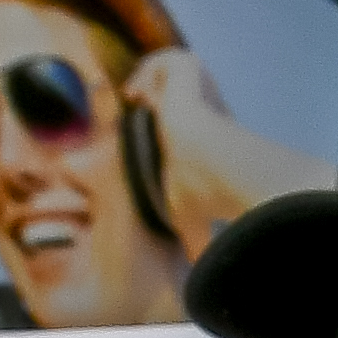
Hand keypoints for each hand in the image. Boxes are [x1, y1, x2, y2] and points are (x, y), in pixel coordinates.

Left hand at [122, 48, 322, 254]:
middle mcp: (200, 112)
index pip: (177, 120)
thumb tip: (199, 278)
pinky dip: (151, 69)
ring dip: (149, 79)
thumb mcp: (183, 212)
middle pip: (172, 92)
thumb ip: (190, 237)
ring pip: (171, 72)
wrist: (207, 161)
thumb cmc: (201, 188)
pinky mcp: (189, 74)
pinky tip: (138, 90)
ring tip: (134, 96)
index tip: (135, 119)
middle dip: (149, 94)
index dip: (157, 118)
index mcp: (198, 137)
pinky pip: (169, 60)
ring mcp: (197, 91)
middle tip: (130, 103)